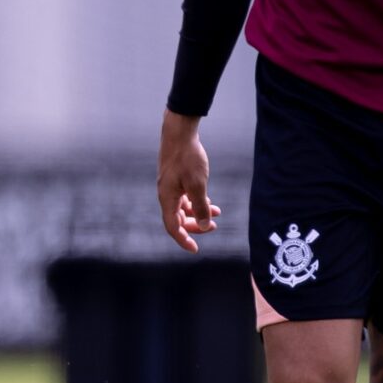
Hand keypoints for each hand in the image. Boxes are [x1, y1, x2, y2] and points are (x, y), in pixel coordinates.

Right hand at [158, 109, 220, 253]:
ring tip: (217, 212)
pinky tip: (209, 199)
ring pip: (183, 207)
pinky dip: (196, 201)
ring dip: (199, 212)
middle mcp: (166, 194)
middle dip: (195, 226)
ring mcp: (170, 185)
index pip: (173, 227)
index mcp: (167, 198)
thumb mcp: (198, 184)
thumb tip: (203, 225)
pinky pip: (184, 197)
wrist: (179, 132)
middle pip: (178, 219)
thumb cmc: (187, 157)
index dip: (184, 240)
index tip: (196, 249)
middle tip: (213, 227)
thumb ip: (200, 206)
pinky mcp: (175, 178)